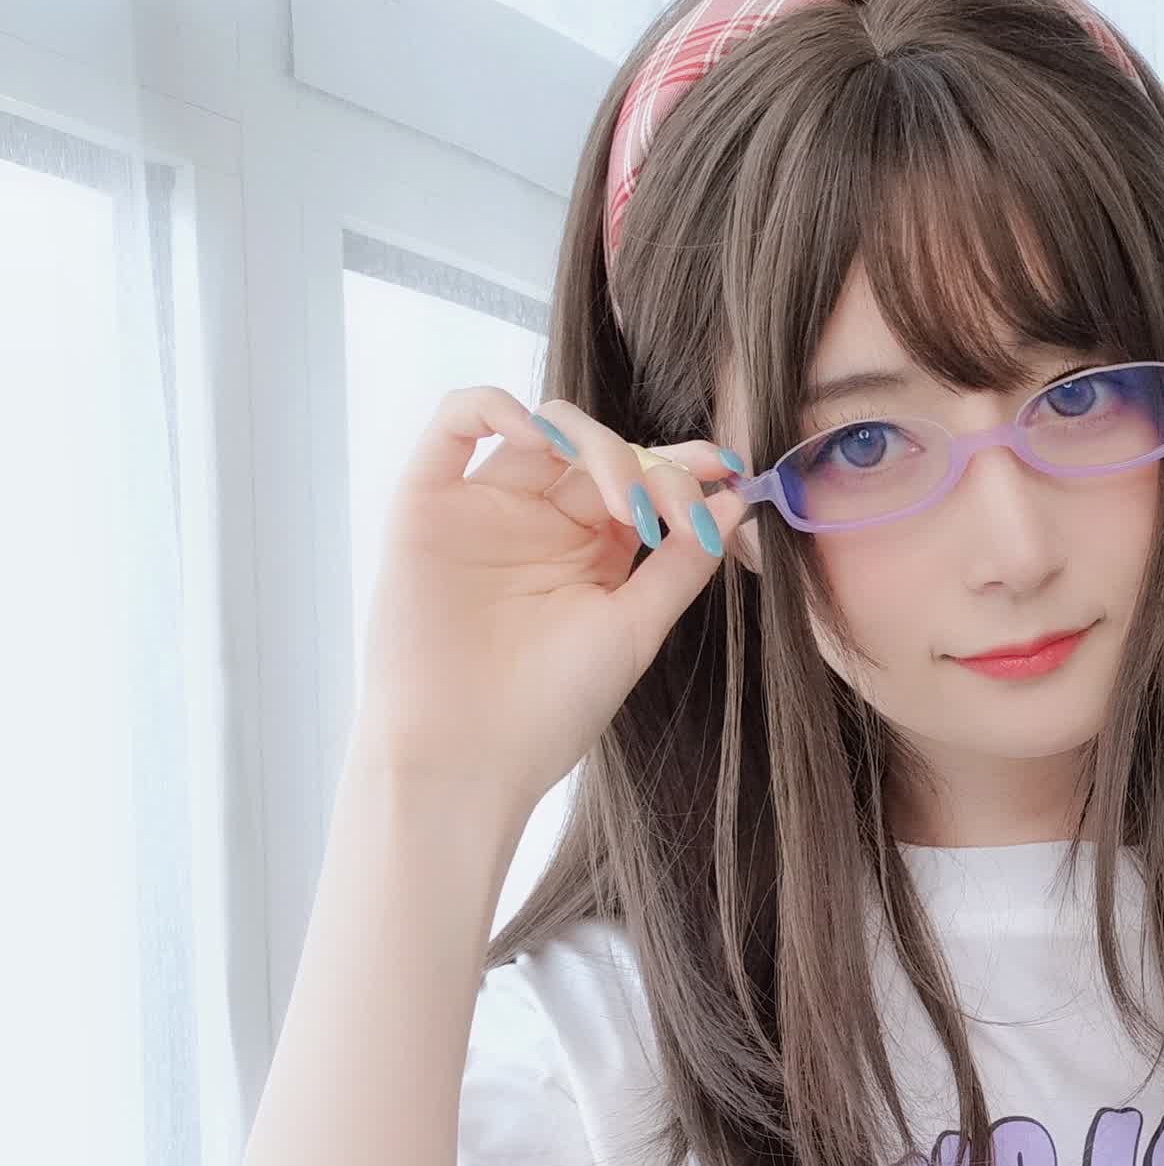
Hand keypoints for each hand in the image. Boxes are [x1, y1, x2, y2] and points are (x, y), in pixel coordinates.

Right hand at [357, 388, 747, 823]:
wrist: (467, 759)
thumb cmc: (550, 711)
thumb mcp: (634, 631)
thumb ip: (682, 562)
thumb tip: (733, 500)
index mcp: (591, 550)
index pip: (642, 481)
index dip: (684, 468)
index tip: (731, 472)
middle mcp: (538, 522)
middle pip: (598, 450)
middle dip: (649, 464)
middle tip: (671, 510)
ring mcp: (484, 509)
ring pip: (540, 427)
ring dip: (593, 442)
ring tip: (623, 497)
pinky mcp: (427, 504)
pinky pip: (455, 423)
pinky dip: (497, 407)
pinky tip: (541, 437)